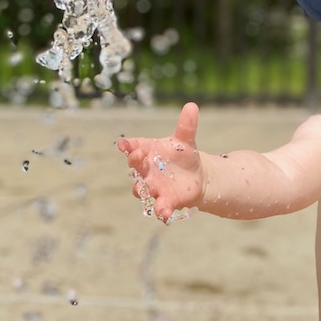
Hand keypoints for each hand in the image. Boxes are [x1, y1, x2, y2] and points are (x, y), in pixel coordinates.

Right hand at [116, 102, 203, 221]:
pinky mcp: (166, 200)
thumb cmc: (184, 156)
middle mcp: (146, 170)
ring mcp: (153, 186)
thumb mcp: (186, 140)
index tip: (123, 144)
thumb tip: (192, 106)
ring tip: (147, 189)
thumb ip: (186, 125)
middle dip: (135, 162)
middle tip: (138, 155)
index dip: (127, 146)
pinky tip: (164, 214)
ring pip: (142, 189)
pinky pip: (160, 207)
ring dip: (142, 189)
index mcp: (147, 151)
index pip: (133, 147)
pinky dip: (161, 211)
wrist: (197, 176)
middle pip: (135, 167)